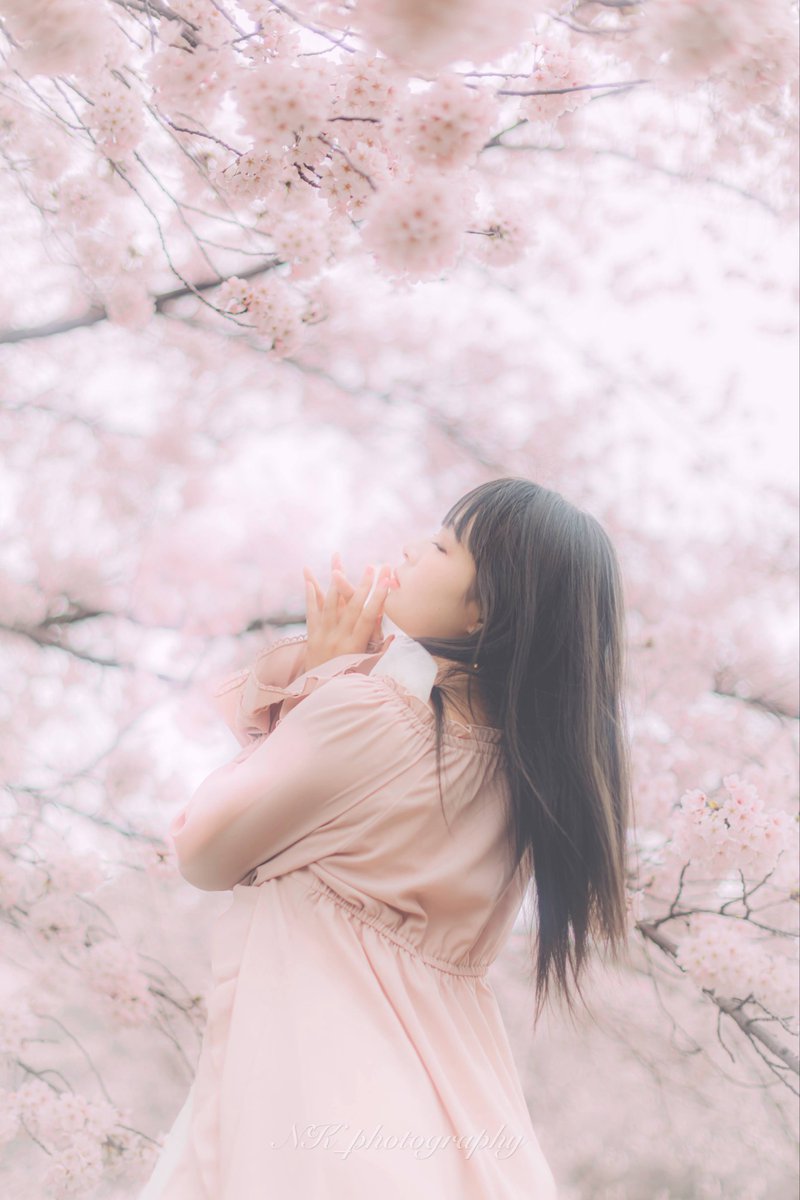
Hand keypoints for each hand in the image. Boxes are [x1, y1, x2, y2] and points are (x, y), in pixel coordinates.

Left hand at [302, 552, 392, 672]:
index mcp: (355, 646)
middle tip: (372, 566)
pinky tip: (309, 580)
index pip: (370, 616)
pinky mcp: (311, 637)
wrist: (318, 694)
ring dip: (336, 582)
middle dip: (363, 584)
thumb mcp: (367, 670)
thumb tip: (394, 637)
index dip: (379, 598)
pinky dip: (311, 595)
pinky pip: (311, 612)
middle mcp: (339, 638)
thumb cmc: (348, 682)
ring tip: (339, 562)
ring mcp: (323, 636)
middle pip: (352, 606)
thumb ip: (379, 653)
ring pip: (330, 604)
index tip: (388, 582)